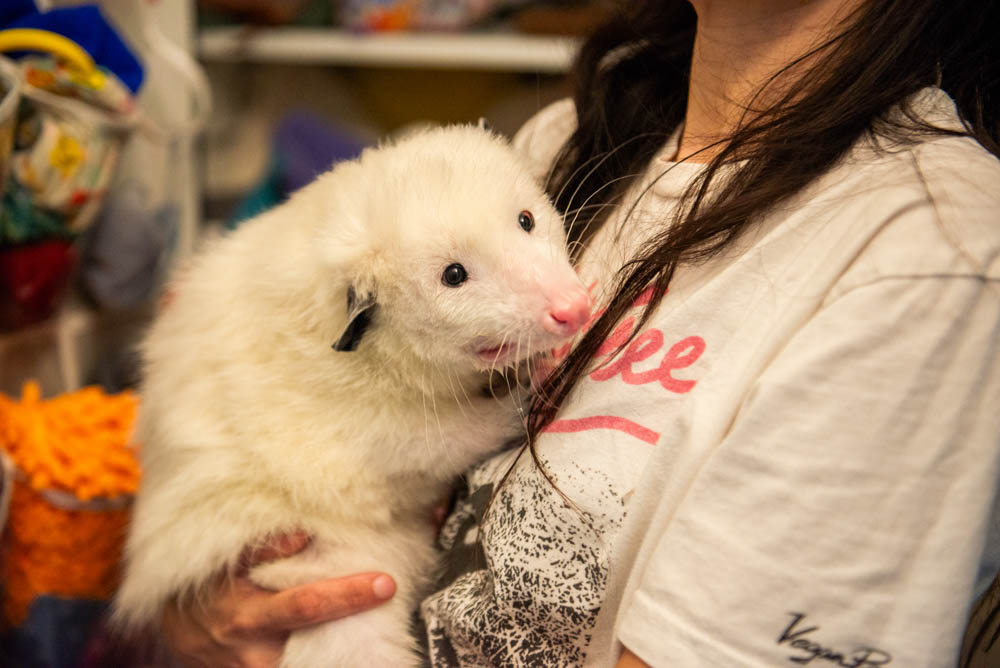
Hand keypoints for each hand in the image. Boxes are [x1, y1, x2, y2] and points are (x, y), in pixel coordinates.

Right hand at [160, 531, 395, 667]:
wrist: (178, 632)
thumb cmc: (210, 587)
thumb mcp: (228, 564)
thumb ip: (264, 549)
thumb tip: (303, 534)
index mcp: (248, 616)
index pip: (308, 606)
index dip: (350, 595)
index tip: (386, 583)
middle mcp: (254, 655)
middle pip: (320, 653)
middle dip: (360, 645)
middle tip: (395, 614)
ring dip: (343, 658)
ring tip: (383, 646)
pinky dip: (324, 661)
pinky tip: (350, 653)